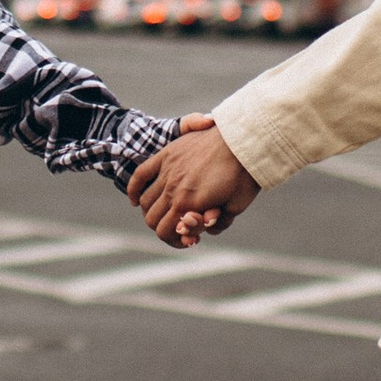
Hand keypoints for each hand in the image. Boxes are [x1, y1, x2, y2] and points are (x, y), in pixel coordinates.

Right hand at [128, 116, 256, 248]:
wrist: (245, 140)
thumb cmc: (245, 174)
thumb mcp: (236, 207)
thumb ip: (218, 223)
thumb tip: (207, 228)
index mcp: (188, 204)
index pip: (164, 232)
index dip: (174, 240)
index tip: (190, 239)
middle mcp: (173, 188)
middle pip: (151, 219)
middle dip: (164, 228)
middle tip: (181, 227)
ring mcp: (168, 171)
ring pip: (146, 200)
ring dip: (152, 212)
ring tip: (167, 213)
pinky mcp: (168, 155)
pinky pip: (142, 174)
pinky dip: (135, 189)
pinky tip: (136, 200)